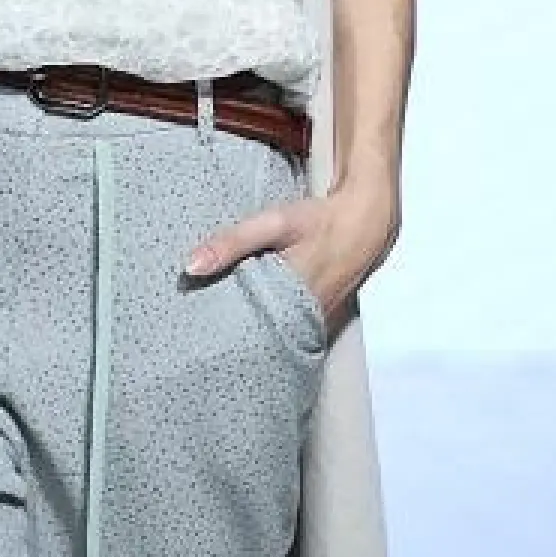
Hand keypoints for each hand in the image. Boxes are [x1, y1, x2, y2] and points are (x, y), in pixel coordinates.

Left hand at [182, 178, 400, 325]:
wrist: (366, 220)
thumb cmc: (320, 221)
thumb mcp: (272, 224)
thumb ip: (232, 243)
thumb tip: (189, 266)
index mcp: (291, 299)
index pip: (246, 331)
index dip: (221, 335)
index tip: (197, 336)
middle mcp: (306, 317)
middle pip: (262, 336)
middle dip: (236, 336)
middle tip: (205, 335)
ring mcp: (318, 319)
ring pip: (279, 332)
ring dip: (256, 329)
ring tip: (226, 331)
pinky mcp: (323, 313)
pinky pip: (295, 327)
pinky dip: (277, 322)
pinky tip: (260, 316)